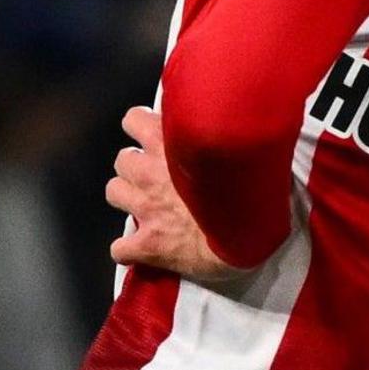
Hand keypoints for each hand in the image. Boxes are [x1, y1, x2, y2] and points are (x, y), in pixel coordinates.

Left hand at [106, 106, 237, 286]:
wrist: (251, 237)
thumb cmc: (254, 192)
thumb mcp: (240, 152)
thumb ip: (219, 138)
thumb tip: (229, 127)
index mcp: (172, 145)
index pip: (134, 120)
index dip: (142, 129)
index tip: (157, 139)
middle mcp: (151, 173)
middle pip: (123, 159)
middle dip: (136, 167)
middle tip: (158, 177)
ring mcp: (145, 208)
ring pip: (114, 192)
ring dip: (129, 198)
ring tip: (150, 206)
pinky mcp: (146, 244)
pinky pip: (120, 248)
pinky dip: (131, 249)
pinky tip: (147, 248)